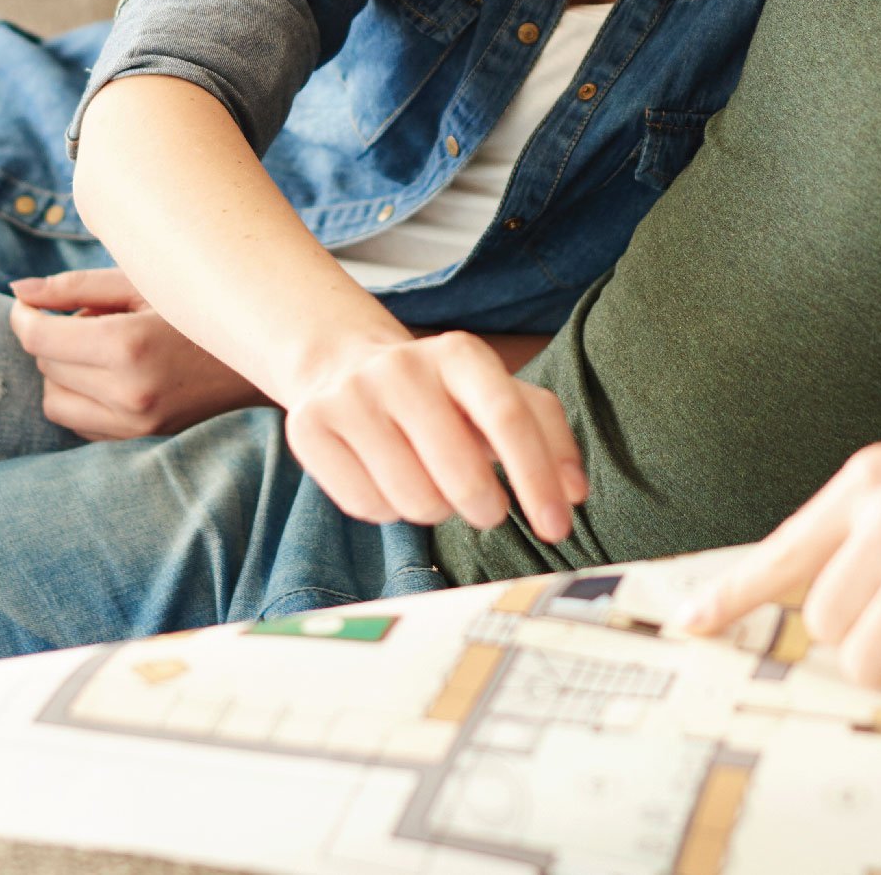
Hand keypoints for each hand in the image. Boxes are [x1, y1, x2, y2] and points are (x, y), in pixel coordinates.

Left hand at [9, 269, 267, 439]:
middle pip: (46, 368)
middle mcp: (129, 394)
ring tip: (103, 351)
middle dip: (55, 339)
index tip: (30, 305)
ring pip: (56, 402)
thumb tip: (16, 292)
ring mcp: (137, 426)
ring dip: (65, 374)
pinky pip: (82, 425)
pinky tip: (116, 377)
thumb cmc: (198, 309)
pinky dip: (84, 399)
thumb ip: (73, 288)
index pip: (40, 339)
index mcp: (128, 346)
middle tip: (92, 318)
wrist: (264, 358)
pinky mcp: (142, 443)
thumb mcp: (142, 285)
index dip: (24, 318)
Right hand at [284, 331, 589, 541]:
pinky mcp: (307, 427)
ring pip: (414, 501)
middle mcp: (402, 368)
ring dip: (434, 509)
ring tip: (428, 480)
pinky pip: (367, 507)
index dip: (536, 479)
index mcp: (459, 354)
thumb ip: (545, 435)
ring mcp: (349, 396)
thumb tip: (573, 494)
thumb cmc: (440, 397)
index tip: (556, 527)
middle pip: (461, 475)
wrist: (344, 368)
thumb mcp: (496, 396)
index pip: (508, 419)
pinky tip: (385, 478)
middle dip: (485, 508)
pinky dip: (387, 510)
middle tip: (486, 508)